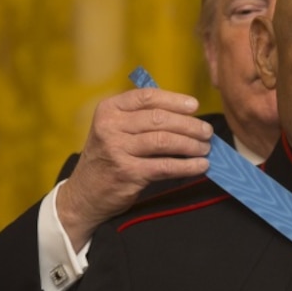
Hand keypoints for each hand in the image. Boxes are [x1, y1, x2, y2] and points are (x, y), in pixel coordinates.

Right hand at [56, 87, 213, 250]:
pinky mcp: (128, 173)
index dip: (174, 100)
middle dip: (189, 125)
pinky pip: (165, 166)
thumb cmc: (107, 158)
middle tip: (206, 131)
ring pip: (164, 141)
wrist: (85, 193)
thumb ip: (140, 117)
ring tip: (205, 148)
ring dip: (191, 144)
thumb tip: (185, 114)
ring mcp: (118, 150)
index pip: (147, 97)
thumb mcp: (114, 129)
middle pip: (159, 119)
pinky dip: (187, 166)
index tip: (194, 106)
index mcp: (109, 109)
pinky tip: (201, 166)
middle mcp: (111, 126)